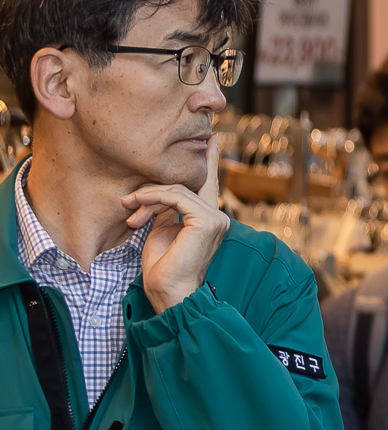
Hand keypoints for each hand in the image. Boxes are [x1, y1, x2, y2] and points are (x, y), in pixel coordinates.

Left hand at [126, 151, 228, 314]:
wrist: (168, 291)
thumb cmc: (162, 268)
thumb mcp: (162, 231)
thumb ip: (167, 211)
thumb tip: (160, 195)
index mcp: (208, 218)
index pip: (208, 183)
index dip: (209, 160)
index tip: (211, 138)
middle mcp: (217, 216)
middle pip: (185, 185)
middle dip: (152, 190)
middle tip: (127, 202)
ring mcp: (216, 218)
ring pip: (178, 189)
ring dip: (147, 197)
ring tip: (129, 210)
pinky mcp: (207, 220)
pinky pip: (177, 196)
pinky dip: (153, 198)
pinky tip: (138, 206)